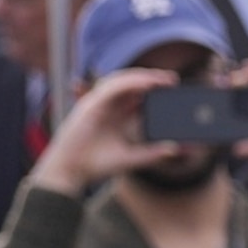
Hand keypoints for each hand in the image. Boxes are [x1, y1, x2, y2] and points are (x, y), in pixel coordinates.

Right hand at [28, 68, 185, 191]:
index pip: (136, 95)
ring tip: (164, 78)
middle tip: (173, 79)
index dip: (153, 89)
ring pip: (122, 81)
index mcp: (116, 115)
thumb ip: (153, 153)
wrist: (71, 171)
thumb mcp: (132, 157)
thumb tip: (176, 148)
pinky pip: (113, 88)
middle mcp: (107, 106)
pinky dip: (131, 83)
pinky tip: (147, 83)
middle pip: (130, 83)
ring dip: (143, 76)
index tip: (174, 89)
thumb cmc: (96, 164)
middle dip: (151, 78)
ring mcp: (98, 103)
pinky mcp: (90, 104)